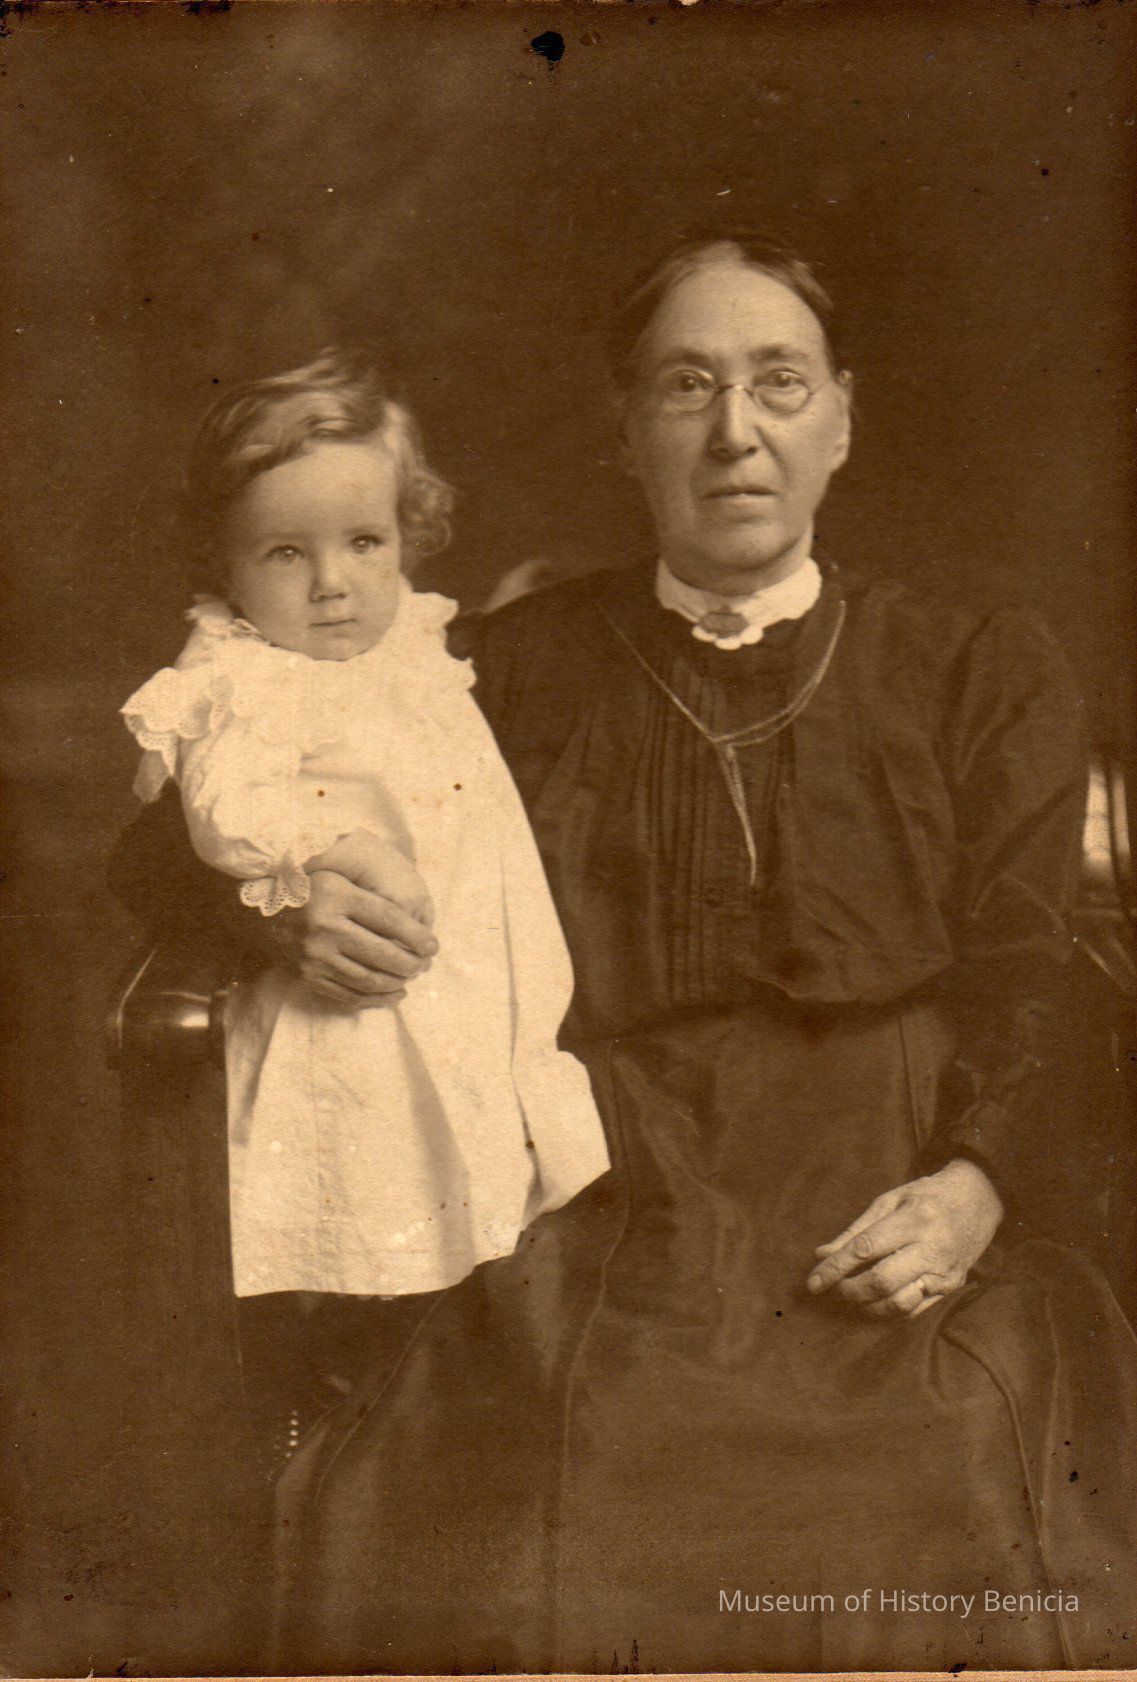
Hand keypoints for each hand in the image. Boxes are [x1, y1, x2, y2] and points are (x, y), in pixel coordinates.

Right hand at [269, 868, 437, 1008]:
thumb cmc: (308, 890)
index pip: (389, 920)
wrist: (256, 911)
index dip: (417, 936)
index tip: (433, 945)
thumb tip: (417, 925)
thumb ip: (371, 895)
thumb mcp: (337, 878)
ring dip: (397, 982)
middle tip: (426, 964)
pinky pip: (350, 994)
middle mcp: (324, 927)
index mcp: (336, 896)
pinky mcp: (308, 976)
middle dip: (412, 963)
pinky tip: (394, 994)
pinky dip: (377, 999)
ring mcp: (315, 955)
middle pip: (383, 953)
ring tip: (411, 977)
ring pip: (369, 978)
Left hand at [805, 1158, 1003, 1320]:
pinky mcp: (952, 1287)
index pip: (865, 1249)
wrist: (978, 1199)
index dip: (835, 1268)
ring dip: (868, 1307)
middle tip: (834, 1288)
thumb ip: (855, 1230)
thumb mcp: (889, 1200)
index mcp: (913, 1219)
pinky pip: (915, 1311)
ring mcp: (944, 1272)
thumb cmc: (927, 1196)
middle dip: (850, 1290)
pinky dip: (889, 1312)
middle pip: (882, 1281)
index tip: (813, 1282)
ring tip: (853, 1297)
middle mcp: (931, 1248)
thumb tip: (822, 1256)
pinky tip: (876, 1303)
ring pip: (899, 1304)